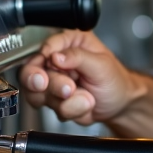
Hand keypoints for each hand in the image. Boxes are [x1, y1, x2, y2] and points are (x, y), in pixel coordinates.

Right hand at [19, 30, 142, 126]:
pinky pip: (50, 107)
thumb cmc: (115, 80)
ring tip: (85, 98)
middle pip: (33, 71)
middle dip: (49, 83)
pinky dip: (69, 109)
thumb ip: (78, 57)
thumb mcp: (101, 65)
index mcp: (70, 42)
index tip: (51, 66)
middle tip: (67, 89)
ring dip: (62, 100)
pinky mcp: (52, 100)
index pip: (45, 45)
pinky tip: (84, 104)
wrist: (119, 104)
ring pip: (38, 93)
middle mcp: (57, 61)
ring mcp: (53, 81)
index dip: (44, 57)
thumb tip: (56, 56)